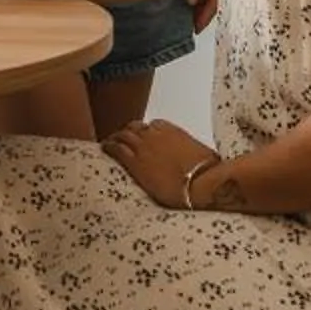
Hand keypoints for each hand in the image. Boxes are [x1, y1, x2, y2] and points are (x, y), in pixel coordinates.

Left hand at [101, 119, 220, 209]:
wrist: (200, 184)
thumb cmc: (206, 172)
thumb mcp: (203, 155)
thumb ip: (192, 151)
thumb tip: (197, 158)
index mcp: (172, 130)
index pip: (153, 125)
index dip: (146, 131)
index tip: (144, 136)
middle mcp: (155, 134)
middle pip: (134, 128)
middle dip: (128, 133)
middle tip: (123, 139)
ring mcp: (142, 147)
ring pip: (122, 136)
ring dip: (116, 138)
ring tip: (110, 142)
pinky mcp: (134, 163)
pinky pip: (115, 149)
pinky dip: (109, 147)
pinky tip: (105, 148)